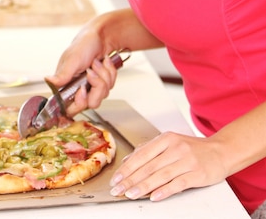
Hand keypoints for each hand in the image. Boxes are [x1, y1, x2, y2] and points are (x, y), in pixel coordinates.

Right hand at [46, 33, 117, 115]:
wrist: (101, 36)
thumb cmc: (83, 44)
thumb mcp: (72, 58)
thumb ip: (62, 73)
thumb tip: (48, 80)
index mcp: (66, 85)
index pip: (70, 108)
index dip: (79, 102)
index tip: (82, 89)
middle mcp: (78, 89)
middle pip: (91, 103)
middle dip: (96, 86)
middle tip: (91, 71)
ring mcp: (91, 87)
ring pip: (103, 94)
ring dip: (103, 76)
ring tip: (97, 63)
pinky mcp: (102, 83)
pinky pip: (110, 86)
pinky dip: (110, 72)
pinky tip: (104, 63)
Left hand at [109, 132, 226, 201]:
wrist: (221, 151)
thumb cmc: (193, 149)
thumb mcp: (171, 143)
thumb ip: (150, 150)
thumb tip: (128, 160)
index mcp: (166, 139)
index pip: (141, 154)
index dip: (127, 168)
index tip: (116, 178)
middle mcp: (175, 147)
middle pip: (148, 166)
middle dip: (130, 179)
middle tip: (118, 189)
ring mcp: (187, 160)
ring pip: (160, 175)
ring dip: (143, 186)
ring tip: (130, 194)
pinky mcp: (197, 173)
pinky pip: (178, 183)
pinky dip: (164, 190)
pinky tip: (154, 197)